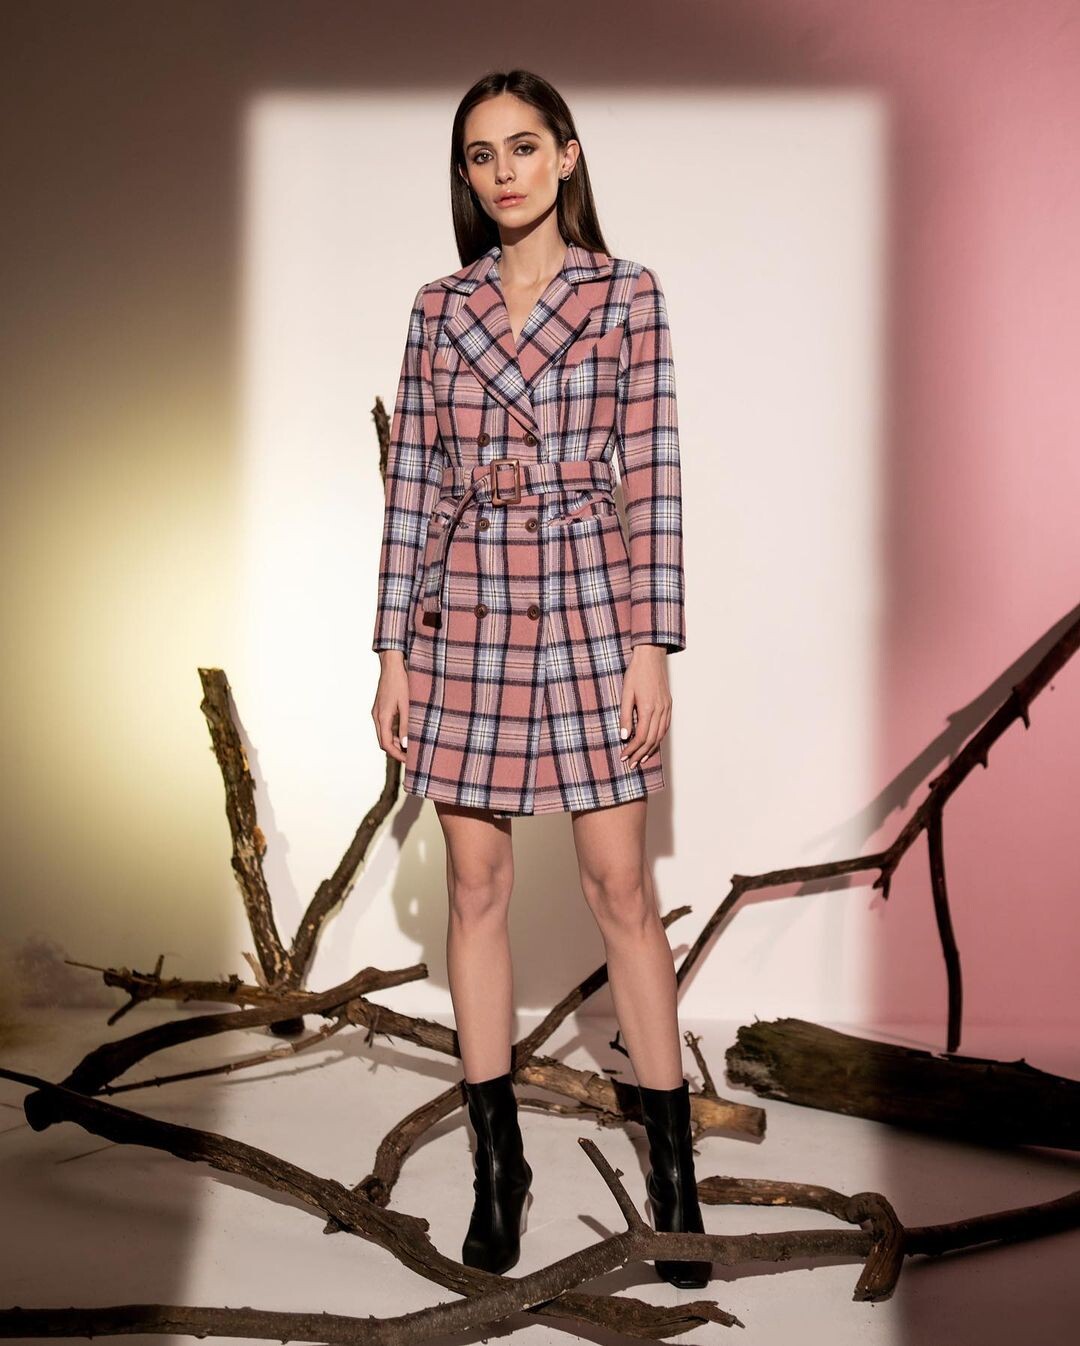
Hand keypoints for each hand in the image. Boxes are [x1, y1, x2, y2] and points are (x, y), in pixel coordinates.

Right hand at [372, 651, 409, 763]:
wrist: (392, 665)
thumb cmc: (401, 682)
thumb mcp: (407, 705)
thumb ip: (407, 725)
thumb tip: (406, 744)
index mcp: (382, 717)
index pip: (386, 744)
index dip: (397, 755)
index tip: (409, 761)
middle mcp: (377, 716)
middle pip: (383, 741)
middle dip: (396, 751)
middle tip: (411, 757)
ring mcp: (377, 712)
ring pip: (383, 734)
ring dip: (395, 742)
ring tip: (410, 746)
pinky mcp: (380, 708)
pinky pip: (385, 726)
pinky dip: (393, 733)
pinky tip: (405, 732)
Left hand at [618, 645, 670, 768]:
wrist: (651, 658)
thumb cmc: (636, 674)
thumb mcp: (626, 694)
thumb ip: (625, 716)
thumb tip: (623, 736)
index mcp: (648, 709)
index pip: (640, 737)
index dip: (632, 749)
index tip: (623, 756)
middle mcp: (660, 711)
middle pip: (651, 740)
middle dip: (640, 754)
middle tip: (631, 764)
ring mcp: (666, 708)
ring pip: (660, 736)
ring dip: (651, 750)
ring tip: (641, 759)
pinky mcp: (668, 705)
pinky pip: (665, 727)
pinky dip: (658, 739)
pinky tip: (652, 745)